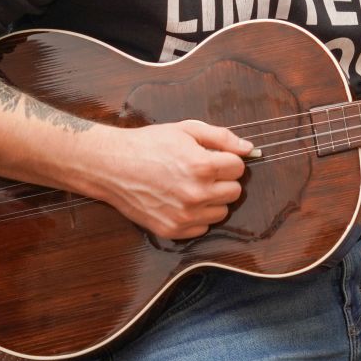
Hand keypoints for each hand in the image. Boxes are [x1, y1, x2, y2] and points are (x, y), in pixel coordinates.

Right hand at [96, 120, 254, 239]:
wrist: (112, 166)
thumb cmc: (148, 145)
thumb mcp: (186, 130)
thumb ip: (222, 138)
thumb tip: (248, 149)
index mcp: (202, 166)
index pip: (239, 168)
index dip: (227, 160)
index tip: (213, 158)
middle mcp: (196, 194)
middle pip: (235, 192)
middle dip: (223, 180)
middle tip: (202, 172)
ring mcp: (185, 216)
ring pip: (222, 212)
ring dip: (212, 199)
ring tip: (191, 186)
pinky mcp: (173, 230)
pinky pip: (203, 227)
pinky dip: (197, 216)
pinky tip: (181, 200)